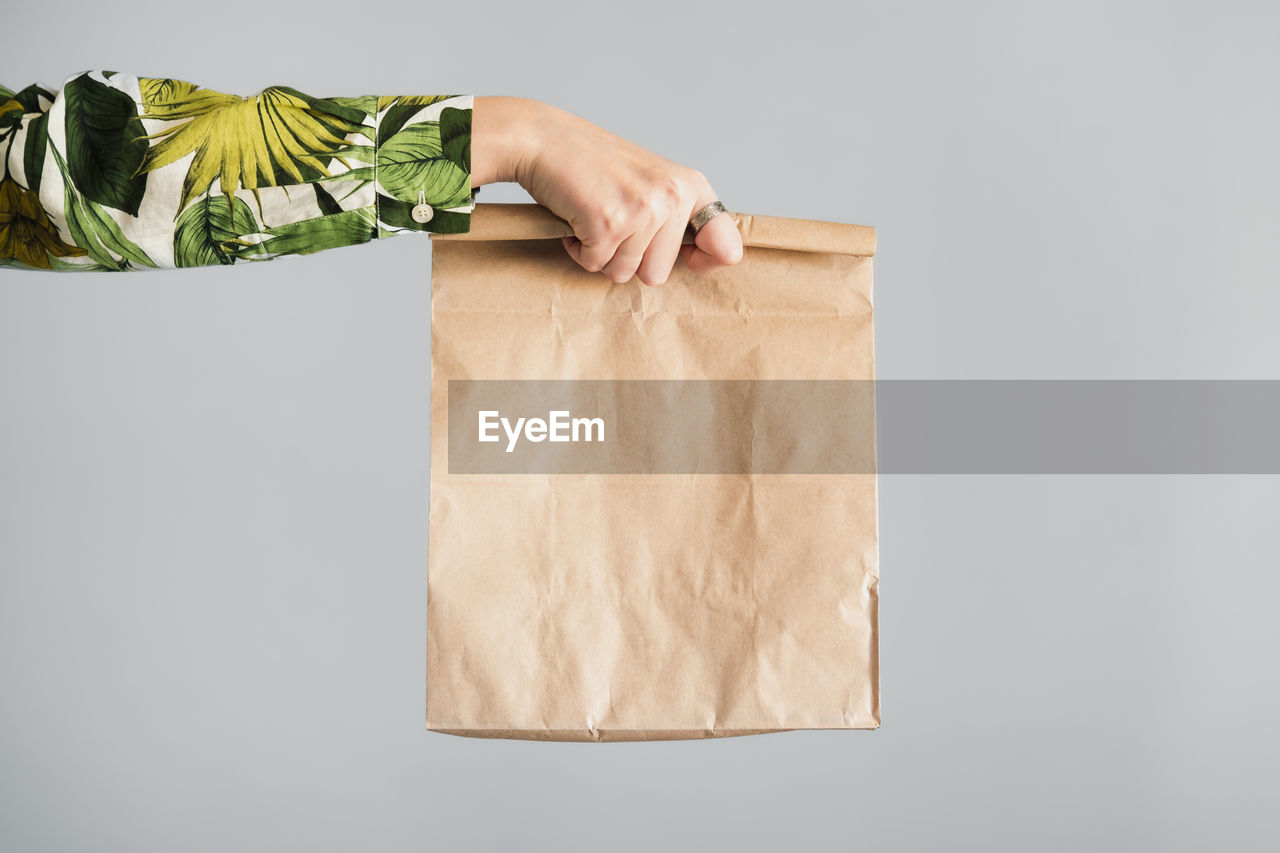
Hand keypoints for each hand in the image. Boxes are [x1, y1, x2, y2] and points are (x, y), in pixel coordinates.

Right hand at [471, 96, 742, 285]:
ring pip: (624, 274)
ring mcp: (643, 211)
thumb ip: (677, 216)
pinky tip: (576, 216)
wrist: (544, 139)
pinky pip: (594, 265)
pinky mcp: (610, 223)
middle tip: (611, 222)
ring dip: (600, 253)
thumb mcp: (650, 182)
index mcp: (690, 186)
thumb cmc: (592, 165)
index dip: (703, 263)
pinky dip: (578, 248)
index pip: (727, 247)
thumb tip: (707, 260)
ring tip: (592, 215)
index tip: (686, 260)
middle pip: (658, 274)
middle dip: (627, 260)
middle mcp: (673, 197)